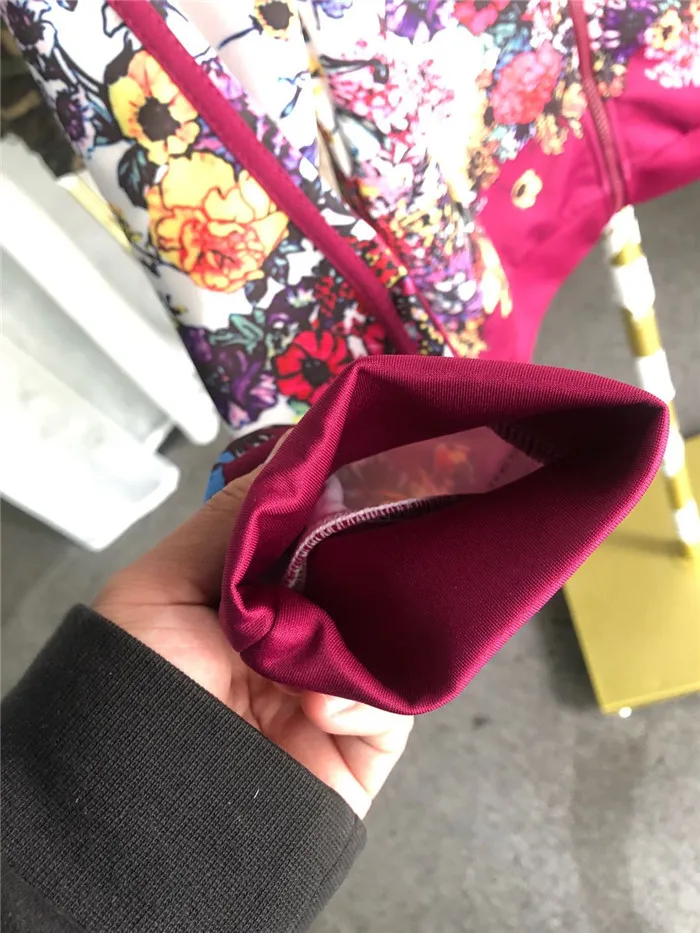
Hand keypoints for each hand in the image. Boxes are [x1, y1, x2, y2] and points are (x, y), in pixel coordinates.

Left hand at [94, 459, 412, 817]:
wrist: (142, 820)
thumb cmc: (136, 693)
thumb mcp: (159, 588)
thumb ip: (229, 522)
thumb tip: (291, 455)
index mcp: (252, 603)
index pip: (312, 545)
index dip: (334, 512)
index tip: (360, 473)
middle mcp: (294, 644)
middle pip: (356, 585)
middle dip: (365, 560)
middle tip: (377, 531)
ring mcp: (330, 693)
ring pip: (385, 637)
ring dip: (365, 628)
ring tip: (337, 623)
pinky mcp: (361, 746)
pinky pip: (392, 706)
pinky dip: (364, 696)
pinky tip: (321, 700)